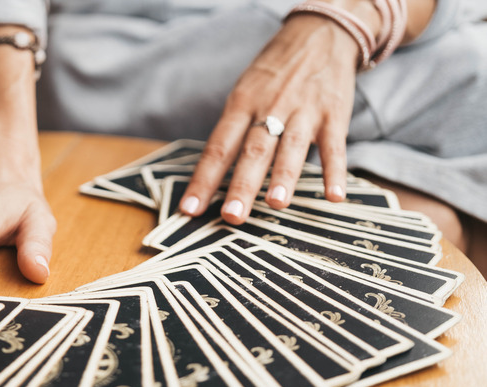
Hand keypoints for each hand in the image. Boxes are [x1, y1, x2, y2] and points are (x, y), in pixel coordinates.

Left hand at [179, 12, 364, 222]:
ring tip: (276, 203)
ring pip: (292, 147)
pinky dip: (335, 172)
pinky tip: (333, 196)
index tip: (188, 210)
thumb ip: (234, 132)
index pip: (218, 148)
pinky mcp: (333, 114)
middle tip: (231, 216)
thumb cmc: (274, 74)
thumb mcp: (245, 93)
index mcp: (241, 105)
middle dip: (242, 185)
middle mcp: (269, 108)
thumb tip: (212, 176)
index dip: (203, 180)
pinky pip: (335, 146)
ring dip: (284, 177)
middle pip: (252, 151)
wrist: (319, 33)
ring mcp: (303, 111)